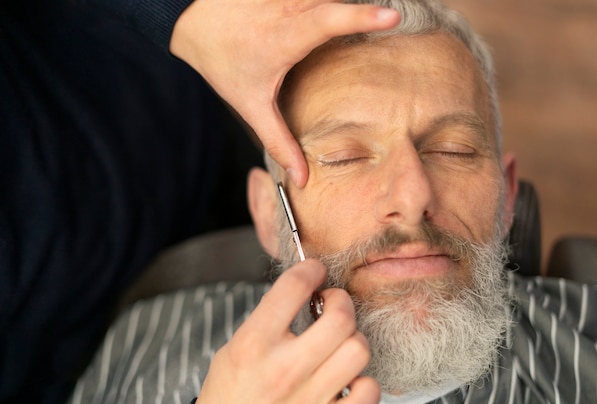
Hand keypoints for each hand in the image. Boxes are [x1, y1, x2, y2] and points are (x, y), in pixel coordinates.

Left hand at [170, 0, 399, 187]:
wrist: (191, 19)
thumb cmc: (223, 62)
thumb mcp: (251, 105)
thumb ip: (279, 140)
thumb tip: (301, 178)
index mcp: (285, 37)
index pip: (329, 21)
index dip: (361, 18)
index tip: (391, 16)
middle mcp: (289, 6)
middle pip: (338, 4)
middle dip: (362, 15)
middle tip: (387, 27)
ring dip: (342, 9)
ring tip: (363, 23)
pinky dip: (328, 3)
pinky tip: (332, 15)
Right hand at [193, 259, 379, 403]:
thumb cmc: (230, 397)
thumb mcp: (233, 350)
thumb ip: (267, 321)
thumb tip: (304, 291)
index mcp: (253, 344)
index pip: (294, 286)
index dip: (310, 269)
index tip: (314, 271)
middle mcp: (283, 370)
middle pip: (340, 316)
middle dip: (340, 302)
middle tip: (332, 307)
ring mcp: (308, 400)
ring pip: (358, 349)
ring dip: (353, 341)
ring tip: (340, 345)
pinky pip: (367, 394)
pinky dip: (364, 384)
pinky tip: (349, 381)